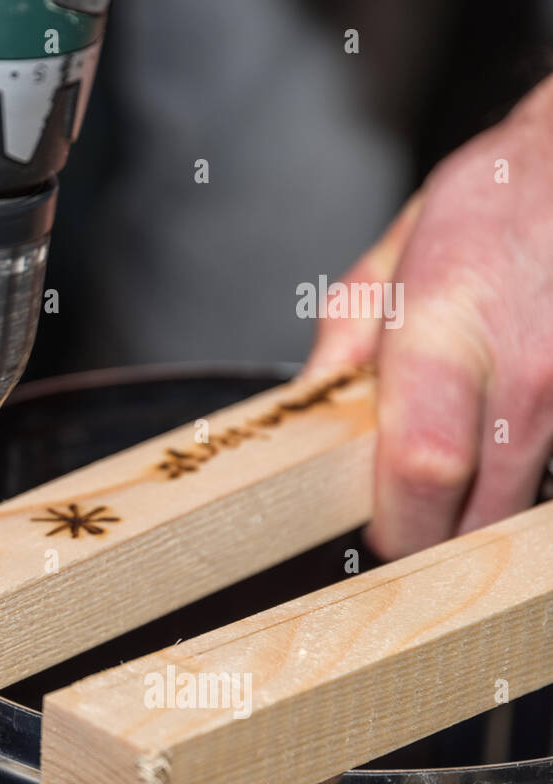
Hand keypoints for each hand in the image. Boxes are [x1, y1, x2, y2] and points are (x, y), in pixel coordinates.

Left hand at [306, 75, 552, 559]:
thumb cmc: (494, 201)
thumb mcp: (394, 256)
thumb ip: (344, 339)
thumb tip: (308, 408)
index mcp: (445, 333)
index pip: (422, 466)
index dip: (397, 520)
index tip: (378, 525)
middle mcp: (525, 372)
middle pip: (478, 510)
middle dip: (438, 529)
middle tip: (412, 507)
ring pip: (523, 501)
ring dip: (484, 505)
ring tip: (459, 466)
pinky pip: (552, 468)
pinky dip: (525, 474)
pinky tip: (502, 442)